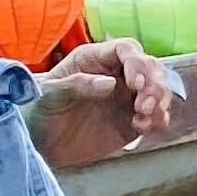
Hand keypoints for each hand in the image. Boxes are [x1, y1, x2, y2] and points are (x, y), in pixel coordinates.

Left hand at [37, 39, 177, 169]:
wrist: (38, 145)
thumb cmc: (36, 112)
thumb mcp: (49, 95)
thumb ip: (76, 85)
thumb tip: (110, 83)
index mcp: (94, 60)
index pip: (126, 49)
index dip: (136, 63)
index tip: (135, 84)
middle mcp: (115, 75)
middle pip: (150, 67)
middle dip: (154, 83)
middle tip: (144, 105)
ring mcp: (126, 98)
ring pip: (159, 90)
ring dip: (160, 101)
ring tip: (144, 117)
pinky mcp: (132, 121)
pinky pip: (156, 116)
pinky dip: (157, 120)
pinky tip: (141, 127)